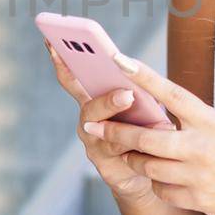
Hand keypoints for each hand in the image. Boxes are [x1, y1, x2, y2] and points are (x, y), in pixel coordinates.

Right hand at [44, 38, 175, 205]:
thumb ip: (136, 90)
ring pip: (108, 136)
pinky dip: (141, 147)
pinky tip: (161, 137)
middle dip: (107, 101)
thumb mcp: (139, 103)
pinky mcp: (108, 169)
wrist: (150, 168)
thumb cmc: (143, 127)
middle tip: (127, 95)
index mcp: (92, 102)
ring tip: (151, 118)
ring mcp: (95, 147)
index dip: (61, 63)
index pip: (72, 80)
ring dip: (129, 128)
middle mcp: (88, 123)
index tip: (53, 45)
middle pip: (90, 109)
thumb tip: (139, 76)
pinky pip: (124, 158)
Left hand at [82, 51, 214, 214]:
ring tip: (130, 154)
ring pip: (148, 168)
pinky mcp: (199, 200)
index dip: (142, 76)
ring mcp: (199, 176)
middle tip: (94, 128)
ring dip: (135, 160)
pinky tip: (165, 179)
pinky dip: (158, 184)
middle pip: (146, 139)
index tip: (117, 60)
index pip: (171, 93)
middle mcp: (202, 147)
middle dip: (115, 133)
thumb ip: (200, 120)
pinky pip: (163, 192)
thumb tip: (171, 114)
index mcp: (212, 121)